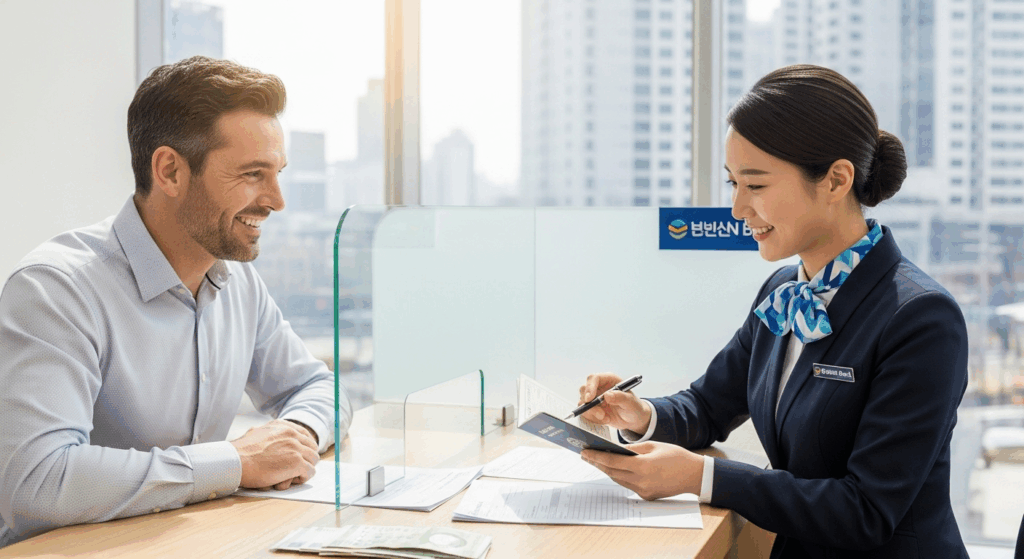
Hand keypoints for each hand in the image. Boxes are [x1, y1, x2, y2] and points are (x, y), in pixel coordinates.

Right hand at [230, 419, 319, 490]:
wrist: (234, 461)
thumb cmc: (240, 452)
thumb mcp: (256, 433)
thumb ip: (269, 434)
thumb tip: (269, 436)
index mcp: (282, 426)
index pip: (305, 434)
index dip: (304, 447)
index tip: (300, 456)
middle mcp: (291, 434)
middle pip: (312, 447)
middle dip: (306, 458)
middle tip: (296, 468)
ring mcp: (296, 448)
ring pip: (313, 459)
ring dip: (304, 469)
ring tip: (291, 476)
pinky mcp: (296, 462)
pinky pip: (310, 472)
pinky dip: (302, 478)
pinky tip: (289, 480)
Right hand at [578, 372, 651, 433]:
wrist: (633, 419)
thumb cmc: (634, 407)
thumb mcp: (630, 402)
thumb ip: (620, 397)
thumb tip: (607, 395)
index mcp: (609, 380)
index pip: (594, 378)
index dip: (590, 387)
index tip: (590, 399)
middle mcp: (600, 387)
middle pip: (584, 390)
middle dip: (589, 404)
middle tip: (600, 414)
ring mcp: (595, 398)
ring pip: (583, 403)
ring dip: (592, 413)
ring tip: (606, 418)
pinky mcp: (593, 409)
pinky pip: (586, 413)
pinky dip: (594, 419)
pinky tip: (605, 420)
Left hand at [581, 441, 703, 500]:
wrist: (694, 475)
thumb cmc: (677, 456)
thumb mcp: (654, 446)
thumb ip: (633, 449)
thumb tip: (616, 450)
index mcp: (644, 466)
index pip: (613, 462)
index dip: (597, 457)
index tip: (585, 451)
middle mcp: (642, 481)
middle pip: (613, 472)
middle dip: (598, 463)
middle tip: (586, 455)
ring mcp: (644, 491)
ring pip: (619, 480)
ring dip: (607, 470)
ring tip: (597, 460)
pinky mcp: (647, 496)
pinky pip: (628, 485)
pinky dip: (620, 476)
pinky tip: (614, 469)